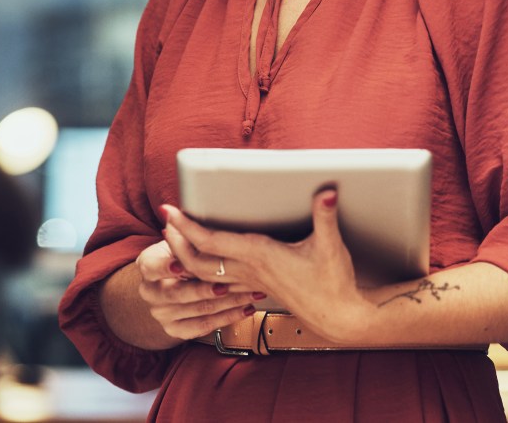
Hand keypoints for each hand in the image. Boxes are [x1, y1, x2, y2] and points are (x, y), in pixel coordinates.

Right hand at [131, 233, 265, 342]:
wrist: (168, 285)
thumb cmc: (179, 255)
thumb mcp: (176, 240)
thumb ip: (179, 231)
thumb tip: (173, 210)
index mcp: (147, 266)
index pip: (153, 267)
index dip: (167, 267)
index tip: (181, 264)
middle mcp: (150, 292)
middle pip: (178, 294)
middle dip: (205, 288)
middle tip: (226, 283)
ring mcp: (161, 313)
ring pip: (197, 310)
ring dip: (227, 302)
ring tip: (249, 292)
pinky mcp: (174, 329)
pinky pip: (204, 327)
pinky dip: (228, 317)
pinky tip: (244, 308)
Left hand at [161, 187, 373, 344]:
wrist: (340, 318)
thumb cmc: (334, 283)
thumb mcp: (330, 245)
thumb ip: (325, 215)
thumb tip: (327, 190)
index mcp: (259, 256)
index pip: (211, 242)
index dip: (186, 227)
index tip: (169, 211)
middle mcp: (249, 270)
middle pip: (197, 261)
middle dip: (177, 242)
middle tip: (166, 221)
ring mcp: (251, 282)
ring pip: (206, 274)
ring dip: (186, 256)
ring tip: (176, 236)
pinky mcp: (257, 288)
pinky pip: (220, 282)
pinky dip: (204, 272)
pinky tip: (201, 263)